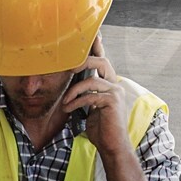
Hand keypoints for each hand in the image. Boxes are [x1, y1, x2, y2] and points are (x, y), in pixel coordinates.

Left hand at [60, 39, 130, 154]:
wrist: (111, 146)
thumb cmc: (101, 128)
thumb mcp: (89, 107)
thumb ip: (85, 93)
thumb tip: (70, 84)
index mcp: (109, 83)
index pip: (102, 61)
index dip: (97, 46)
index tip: (92, 34)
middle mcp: (115, 84)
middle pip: (101, 61)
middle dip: (83, 61)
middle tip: (68, 66)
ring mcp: (115, 92)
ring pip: (92, 80)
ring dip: (74, 91)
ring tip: (65, 102)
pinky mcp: (113, 102)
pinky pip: (90, 96)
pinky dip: (76, 102)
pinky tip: (69, 108)